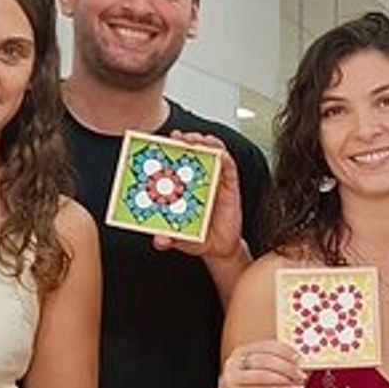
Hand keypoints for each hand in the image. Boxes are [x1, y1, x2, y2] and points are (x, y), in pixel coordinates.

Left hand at [153, 132, 246, 266]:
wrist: (219, 249)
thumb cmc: (196, 238)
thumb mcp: (177, 238)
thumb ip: (166, 239)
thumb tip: (159, 240)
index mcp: (181, 188)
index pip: (173, 162)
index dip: (167, 149)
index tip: (158, 141)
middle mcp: (197, 181)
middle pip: (191, 152)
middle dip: (184, 141)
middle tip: (177, 137)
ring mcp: (214, 181)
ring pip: (210, 154)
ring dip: (204, 143)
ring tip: (197, 140)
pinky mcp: (230, 186)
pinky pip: (229, 167)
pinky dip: (224, 157)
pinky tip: (219, 152)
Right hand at [217, 340, 306, 387]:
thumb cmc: (248, 386)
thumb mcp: (258, 370)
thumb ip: (273, 362)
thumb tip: (299, 361)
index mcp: (241, 351)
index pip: (267, 345)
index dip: (286, 350)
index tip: (299, 358)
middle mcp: (234, 362)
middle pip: (266, 360)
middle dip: (287, 366)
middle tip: (301, 373)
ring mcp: (232, 378)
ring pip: (264, 375)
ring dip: (285, 378)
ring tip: (298, 382)